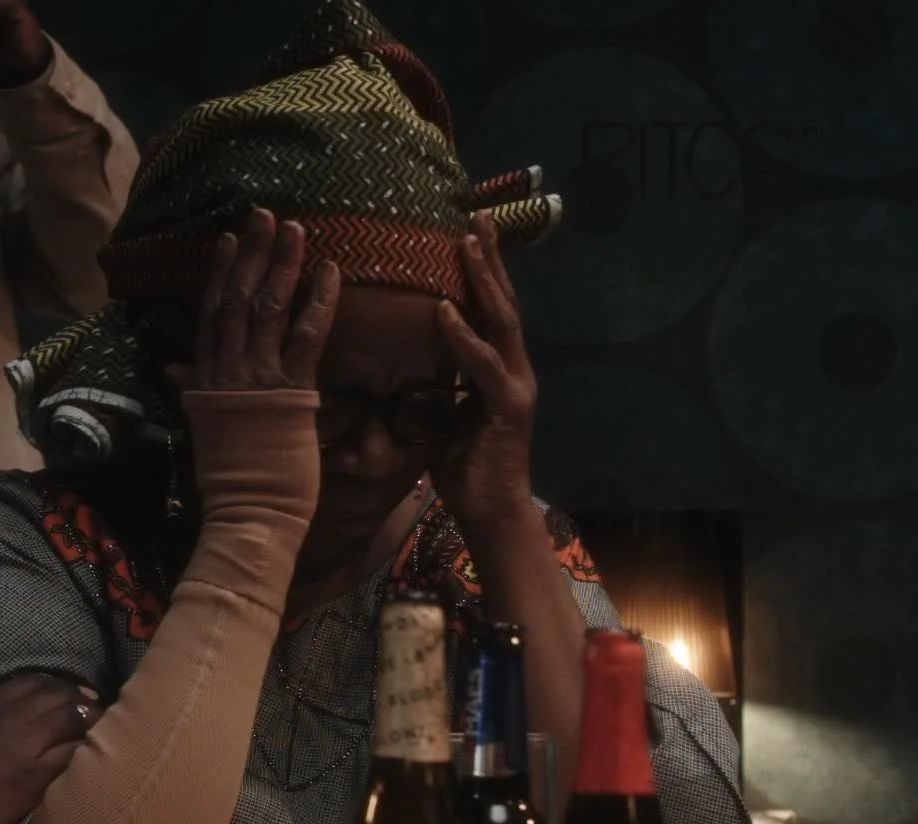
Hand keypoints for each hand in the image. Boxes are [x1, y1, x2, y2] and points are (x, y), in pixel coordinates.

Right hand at [164, 208, 338, 524]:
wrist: (248, 513)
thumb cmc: (231, 478)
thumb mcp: (205, 426)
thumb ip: (194, 389)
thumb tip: (175, 367)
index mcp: (205, 377)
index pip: (210, 313)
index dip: (220, 272)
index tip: (229, 238)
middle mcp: (227, 370)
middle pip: (237, 299)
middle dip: (252, 253)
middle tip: (265, 214)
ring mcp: (257, 378)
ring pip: (267, 308)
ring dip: (282, 264)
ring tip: (295, 228)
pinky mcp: (290, 392)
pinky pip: (306, 338)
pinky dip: (318, 302)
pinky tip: (330, 271)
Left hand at [432, 211, 539, 528]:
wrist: (490, 513)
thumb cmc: (462, 469)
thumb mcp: (441, 417)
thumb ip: (432, 385)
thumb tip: (400, 363)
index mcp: (500, 369)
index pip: (491, 309)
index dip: (482, 271)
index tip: (466, 232)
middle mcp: (515, 369)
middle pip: (503, 302)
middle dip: (489, 259)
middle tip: (476, 215)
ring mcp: (516, 386)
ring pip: (500, 322)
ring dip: (482, 280)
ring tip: (465, 242)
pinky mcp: (509, 408)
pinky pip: (482, 365)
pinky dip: (462, 336)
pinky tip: (444, 309)